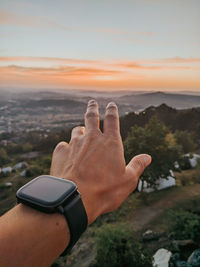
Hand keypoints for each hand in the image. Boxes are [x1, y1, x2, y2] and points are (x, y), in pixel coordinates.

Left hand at [50, 100, 150, 224]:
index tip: (111, 104)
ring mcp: (74, 144)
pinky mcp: (60, 152)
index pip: (112, 120)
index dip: (112, 110)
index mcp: (110, 142)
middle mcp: (91, 138)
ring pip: (77, 130)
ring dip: (80, 131)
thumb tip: (147, 157)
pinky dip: (67, 147)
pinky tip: (68, 154)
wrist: (74, 198)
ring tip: (81, 133)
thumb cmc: (104, 191)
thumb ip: (137, 166)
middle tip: (92, 102)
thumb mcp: (128, 180)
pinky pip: (63, 145)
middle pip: (91, 117)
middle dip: (93, 108)